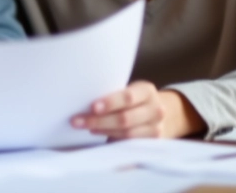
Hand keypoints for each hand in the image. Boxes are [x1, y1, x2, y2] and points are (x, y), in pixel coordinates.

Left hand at [70, 82, 204, 139]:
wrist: (157, 113)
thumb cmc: (135, 101)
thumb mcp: (130, 91)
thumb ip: (115, 95)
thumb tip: (85, 100)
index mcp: (147, 91)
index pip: (128, 97)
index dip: (110, 102)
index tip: (92, 107)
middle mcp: (155, 110)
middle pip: (125, 118)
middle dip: (99, 120)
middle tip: (78, 121)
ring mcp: (156, 128)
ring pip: (126, 133)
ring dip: (103, 131)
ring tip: (86, 128)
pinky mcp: (152, 143)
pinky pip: (129, 144)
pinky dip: (112, 140)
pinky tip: (99, 136)